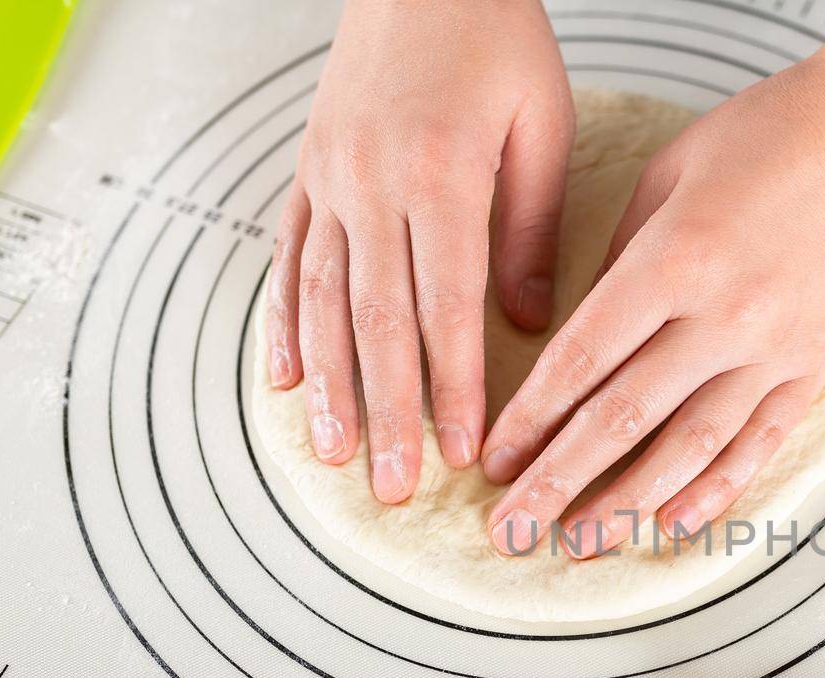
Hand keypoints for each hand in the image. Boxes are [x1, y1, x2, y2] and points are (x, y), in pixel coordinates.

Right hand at [266, 0, 573, 501]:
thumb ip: (528, 226)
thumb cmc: (494, 37)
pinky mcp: (308, 174)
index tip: (466, 451)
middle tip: (391, 485)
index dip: (454, 388)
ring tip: (331, 454)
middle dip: (386, 412)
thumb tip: (525, 323)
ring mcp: (329, 181)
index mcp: (438, 175)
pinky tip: (284, 379)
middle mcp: (371, 185)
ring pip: (323, 301)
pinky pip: (289, 260)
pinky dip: (285, 323)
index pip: (446, 307)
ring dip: (328, 385)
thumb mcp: (539, 124)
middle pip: (377, 322)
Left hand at [482, 60, 824, 556]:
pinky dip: (717, 489)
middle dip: (559, 481)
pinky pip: (760, 443)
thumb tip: (582, 340)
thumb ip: (621, 259)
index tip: (494, 461)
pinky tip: (673, 526)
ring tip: (580, 544)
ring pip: (691, 446)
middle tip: (512, 530)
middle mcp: (727, 316)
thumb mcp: (668, 173)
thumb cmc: (764, 136)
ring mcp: (776, 349)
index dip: (532, 419)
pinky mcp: (813, 365)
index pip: (585, 359)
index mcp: (677, 260)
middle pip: (625, 418)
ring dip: (629, 502)